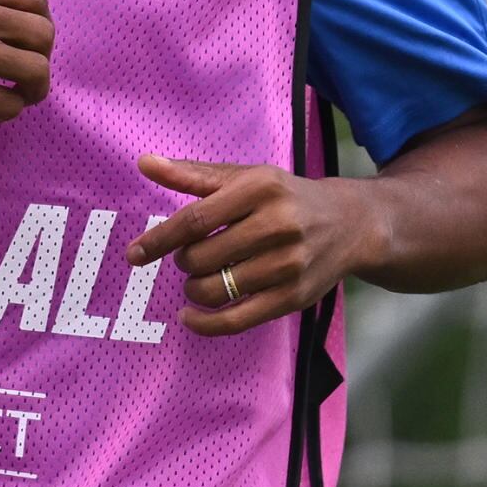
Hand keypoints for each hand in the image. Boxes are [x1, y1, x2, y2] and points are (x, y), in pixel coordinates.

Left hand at [129, 154, 376, 336]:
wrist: (351, 224)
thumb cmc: (286, 198)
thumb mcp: (246, 178)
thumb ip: (194, 175)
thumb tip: (144, 163)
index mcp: (261, 188)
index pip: (197, 218)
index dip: (160, 238)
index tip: (134, 254)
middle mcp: (278, 224)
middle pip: (202, 256)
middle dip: (184, 261)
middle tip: (192, 256)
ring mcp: (288, 264)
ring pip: (215, 289)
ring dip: (194, 288)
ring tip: (200, 278)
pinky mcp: (293, 297)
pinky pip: (236, 320)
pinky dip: (204, 323)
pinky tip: (190, 316)